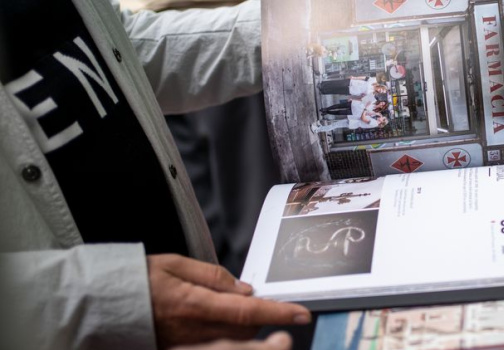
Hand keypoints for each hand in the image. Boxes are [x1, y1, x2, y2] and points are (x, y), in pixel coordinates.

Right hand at [147, 254, 310, 348]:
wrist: (98, 306)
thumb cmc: (136, 280)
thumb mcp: (175, 264)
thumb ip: (213, 277)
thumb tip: (244, 289)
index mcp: (194, 305)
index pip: (248, 312)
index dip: (278, 314)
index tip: (301, 314)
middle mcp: (193, 331)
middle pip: (246, 331)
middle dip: (261, 319)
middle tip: (263, 305)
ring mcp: (186, 346)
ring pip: (233, 342)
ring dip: (244, 329)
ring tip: (238, 312)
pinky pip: (213, 346)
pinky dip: (225, 336)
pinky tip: (218, 323)